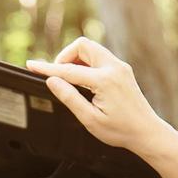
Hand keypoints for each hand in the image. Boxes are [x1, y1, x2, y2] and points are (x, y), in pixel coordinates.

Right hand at [26, 36, 171, 155]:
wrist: (146, 132)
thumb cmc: (120, 130)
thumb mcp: (89, 119)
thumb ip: (69, 97)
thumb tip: (52, 81)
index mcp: (104, 81)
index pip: (68, 70)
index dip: (47, 68)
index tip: (32, 65)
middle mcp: (114, 68)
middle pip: (82, 45)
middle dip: (65, 57)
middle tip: (59, 76)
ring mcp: (120, 66)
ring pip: (91, 48)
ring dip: (76, 59)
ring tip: (71, 81)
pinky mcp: (122, 69)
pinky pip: (99, 57)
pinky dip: (87, 64)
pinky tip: (83, 81)